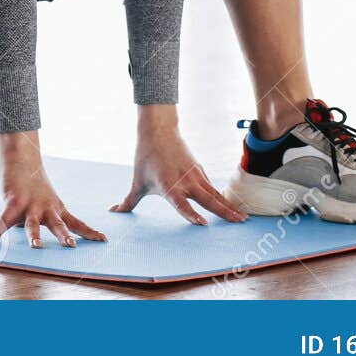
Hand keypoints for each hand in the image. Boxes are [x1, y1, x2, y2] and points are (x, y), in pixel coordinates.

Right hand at [0, 131, 106, 247]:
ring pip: (32, 224)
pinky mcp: (12, 202)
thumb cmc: (33, 182)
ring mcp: (29, 205)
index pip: (76, 223)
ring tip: (36, 247)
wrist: (22, 157)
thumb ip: (41, 218)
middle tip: (72, 247)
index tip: (103, 240)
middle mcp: (46, 208)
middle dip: (64, 236)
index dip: (89, 232)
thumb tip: (30, 234)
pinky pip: (2, 221)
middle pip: (57, 224)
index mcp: (57, 208)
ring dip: (33, 236)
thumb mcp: (45, 200)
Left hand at [109, 107, 246, 225]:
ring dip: (229, 205)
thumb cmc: (146, 158)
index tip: (202, 224)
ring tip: (242, 218)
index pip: (181, 204)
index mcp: (168, 187)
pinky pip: (213, 187)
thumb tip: (113, 211)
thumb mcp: (137, 181)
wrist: (158, 131)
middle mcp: (184, 182)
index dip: (190, 214)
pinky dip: (223, 197)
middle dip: (223, 212)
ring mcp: (195, 175)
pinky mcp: (200, 171)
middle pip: (207, 199)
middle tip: (238, 222)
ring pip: (215, 193)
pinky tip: (232, 207)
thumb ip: (128, 200)